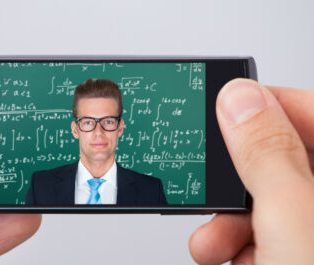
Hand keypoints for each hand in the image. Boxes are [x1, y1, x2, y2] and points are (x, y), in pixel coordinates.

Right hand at [189, 78, 313, 263]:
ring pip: (266, 197)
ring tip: (213, 237)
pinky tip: (224, 251)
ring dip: (228, 217)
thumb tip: (239, 98)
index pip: (311, 111)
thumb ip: (266, 154)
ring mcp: (311, 224)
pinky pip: (263, 228)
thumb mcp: (291, 220)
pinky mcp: (295, 246)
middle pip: (282, 157)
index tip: (224, 107)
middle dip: (236, 178)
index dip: (268, 104)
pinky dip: (236, 240)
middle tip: (211, 180)